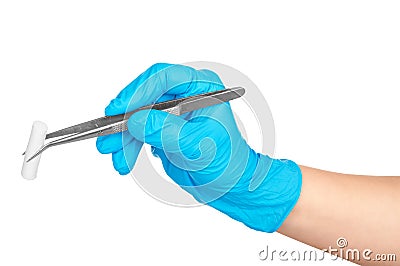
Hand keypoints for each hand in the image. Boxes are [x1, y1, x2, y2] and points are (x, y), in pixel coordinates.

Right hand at [96, 63, 301, 231]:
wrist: (227, 184)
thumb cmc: (226, 162)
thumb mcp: (196, 145)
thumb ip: (165, 131)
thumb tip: (135, 120)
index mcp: (201, 88)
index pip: (164, 78)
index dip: (138, 91)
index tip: (119, 109)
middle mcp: (185, 94)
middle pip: (145, 96)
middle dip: (125, 118)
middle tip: (108, 136)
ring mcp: (173, 111)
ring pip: (137, 116)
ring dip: (122, 136)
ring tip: (114, 156)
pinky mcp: (163, 128)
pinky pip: (138, 131)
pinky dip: (128, 145)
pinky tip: (124, 160)